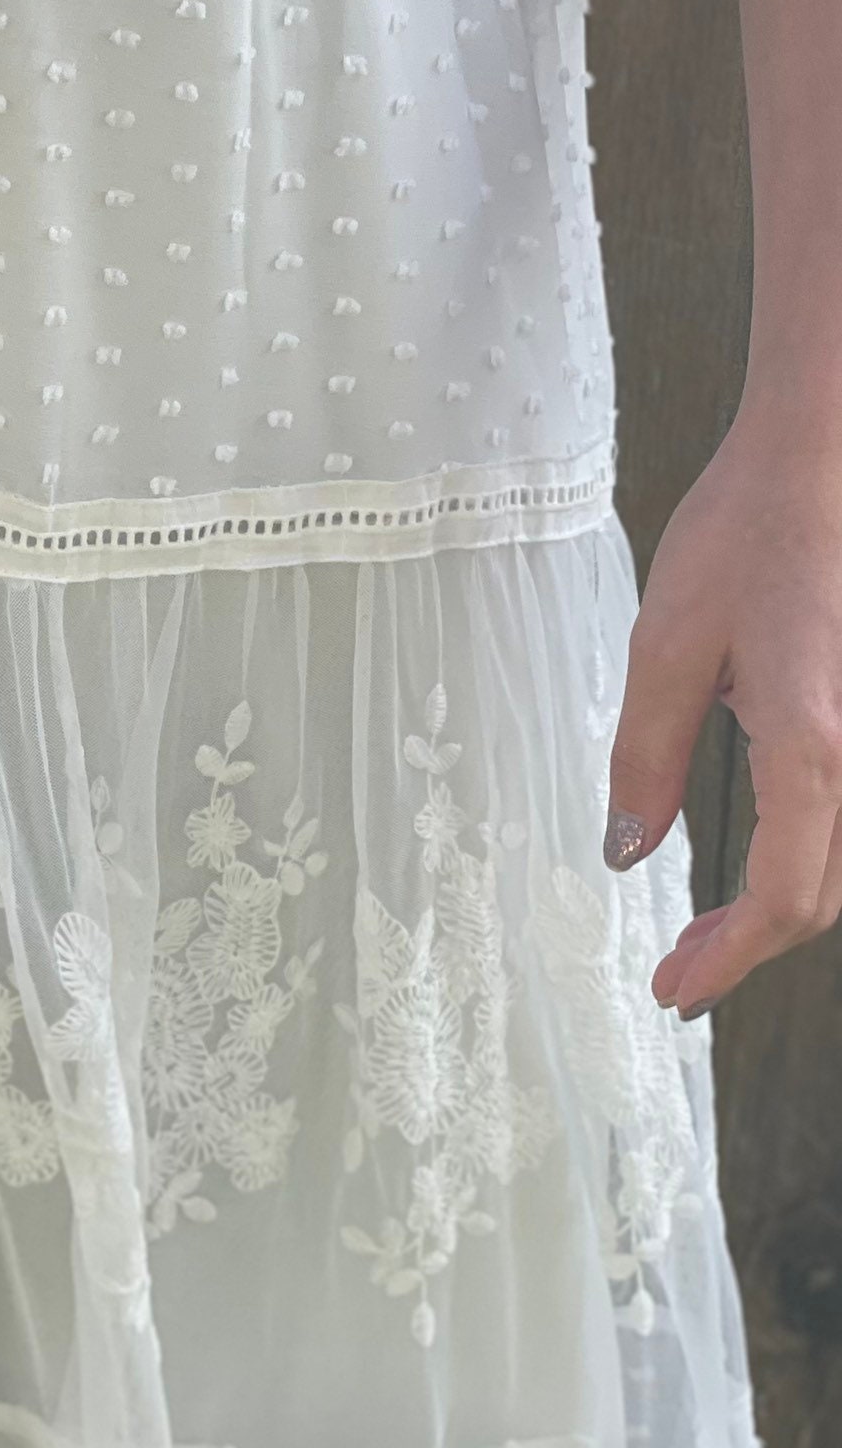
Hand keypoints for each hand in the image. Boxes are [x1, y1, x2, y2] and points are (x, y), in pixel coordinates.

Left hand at [607, 403, 841, 1014]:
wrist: (827, 455)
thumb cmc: (748, 531)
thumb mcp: (667, 643)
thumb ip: (647, 754)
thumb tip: (626, 849)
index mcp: (817, 746)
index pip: (784, 898)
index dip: (726, 958)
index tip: (672, 992)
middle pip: (826, 894)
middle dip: (752, 940)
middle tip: (680, 965)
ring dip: (793, 901)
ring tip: (720, 923)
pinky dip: (821, 849)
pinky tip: (777, 852)